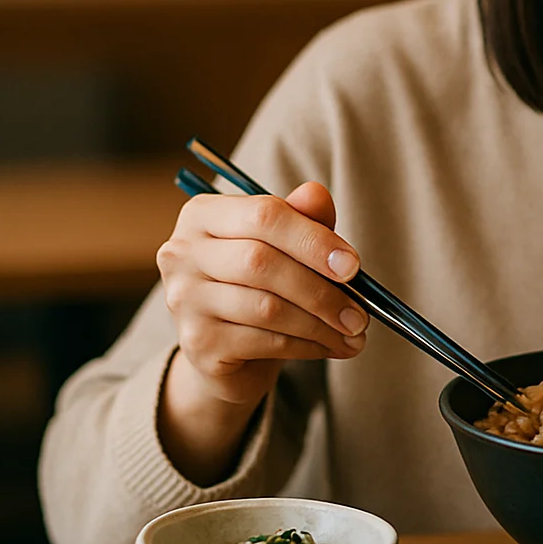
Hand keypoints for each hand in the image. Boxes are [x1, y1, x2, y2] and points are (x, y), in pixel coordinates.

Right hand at [154, 182, 366, 482]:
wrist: (229, 349)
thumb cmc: (262, 285)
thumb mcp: (286, 247)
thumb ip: (303, 218)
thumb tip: (317, 193)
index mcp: (203, 214)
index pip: (264, 215)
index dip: (314, 239)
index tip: (353, 266)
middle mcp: (181, 252)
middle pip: (261, 262)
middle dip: (321, 289)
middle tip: (361, 313)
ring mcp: (183, 299)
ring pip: (266, 308)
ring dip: (321, 324)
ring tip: (353, 333)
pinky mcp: (197, 343)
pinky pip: (264, 342)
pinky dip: (307, 346)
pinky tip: (330, 347)